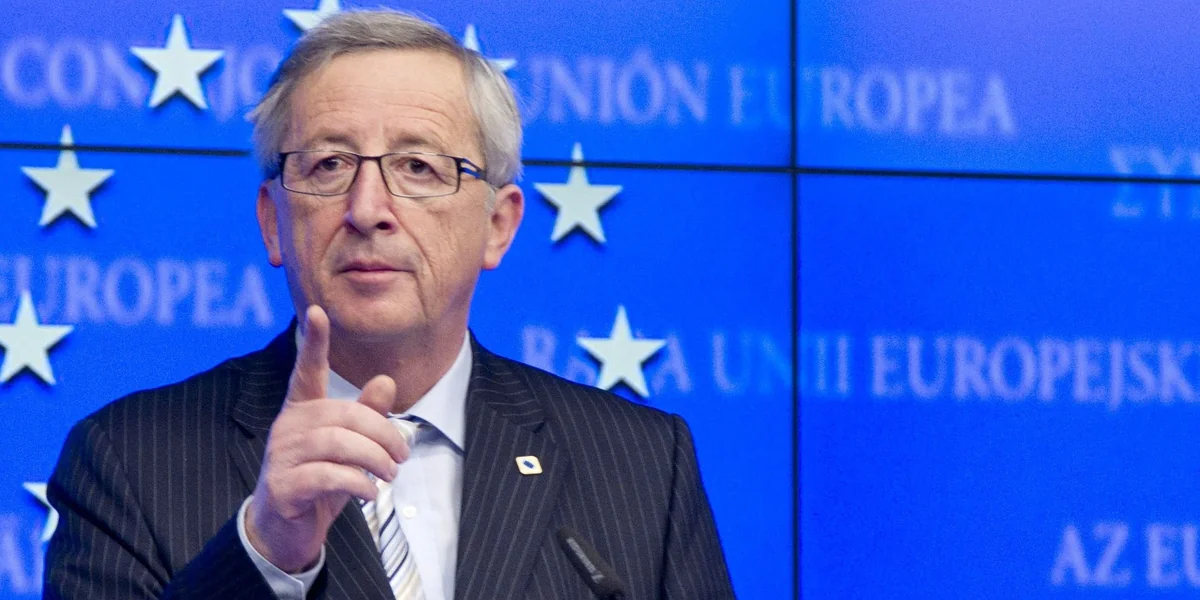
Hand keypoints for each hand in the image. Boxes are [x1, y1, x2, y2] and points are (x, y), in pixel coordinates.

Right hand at [245, 305, 407, 572]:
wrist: (284, 532)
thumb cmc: (320, 482)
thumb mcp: (350, 449)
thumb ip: (366, 416)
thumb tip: (386, 380)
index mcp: (302, 411)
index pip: (306, 371)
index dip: (313, 342)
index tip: (316, 311)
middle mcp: (287, 428)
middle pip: (343, 415)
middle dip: (382, 433)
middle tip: (403, 455)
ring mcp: (281, 457)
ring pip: (337, 444)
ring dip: (374, 459)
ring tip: (391, 474)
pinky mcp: (283, 486)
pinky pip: (327, 475)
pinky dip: (357, 483)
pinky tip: (371, 492)